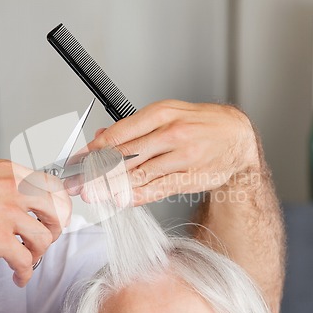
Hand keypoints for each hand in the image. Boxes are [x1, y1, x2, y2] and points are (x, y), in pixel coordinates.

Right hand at [0, 146, 70, 286]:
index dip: (59, 202)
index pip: (52, 185)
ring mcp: (9, 217)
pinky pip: (23, 261)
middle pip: (57, 212)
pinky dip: (25, 272)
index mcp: (10, 173)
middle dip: (56, 227)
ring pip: (43, 239)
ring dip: (40, 252)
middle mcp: (16, 192)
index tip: (56, 212)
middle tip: (49, 235)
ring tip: (30, 257)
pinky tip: (19, 276)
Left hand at [66, 100, 259, 205]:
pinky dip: (136, 196)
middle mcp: (171, 134)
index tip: (76, 162)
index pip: (118, 135)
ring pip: (139, 175)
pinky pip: (157, 189)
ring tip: (92, 194)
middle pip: (124, 156)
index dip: (93, 151)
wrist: (236, 137)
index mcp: (161, 113)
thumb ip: (133, 127)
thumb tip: (100, 138)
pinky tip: (121, 199)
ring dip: (111, 187)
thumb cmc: (198, 124)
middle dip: (95, 173)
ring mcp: (182, 157)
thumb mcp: (167, 114)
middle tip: (76, 184)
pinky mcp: (191, 177)